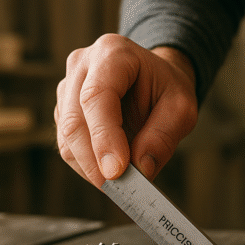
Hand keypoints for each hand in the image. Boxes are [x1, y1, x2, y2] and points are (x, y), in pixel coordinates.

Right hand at [55, 34, 197, 186]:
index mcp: (113, 53)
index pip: (97, 97)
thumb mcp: (181, 108)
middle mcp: (82, 65)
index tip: (116, 172)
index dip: (104, 137)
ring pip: (66, 138)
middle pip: (74, 120)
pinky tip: (111, 171)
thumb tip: (141, 170)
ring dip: (91, 168)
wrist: (154, 79)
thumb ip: (163, 136)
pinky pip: (67, 146)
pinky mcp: (63, 110)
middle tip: (121, 190)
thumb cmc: (167, 88)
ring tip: (123, 182)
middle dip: (95, 162)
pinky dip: (87, 166)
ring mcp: (67, 87)